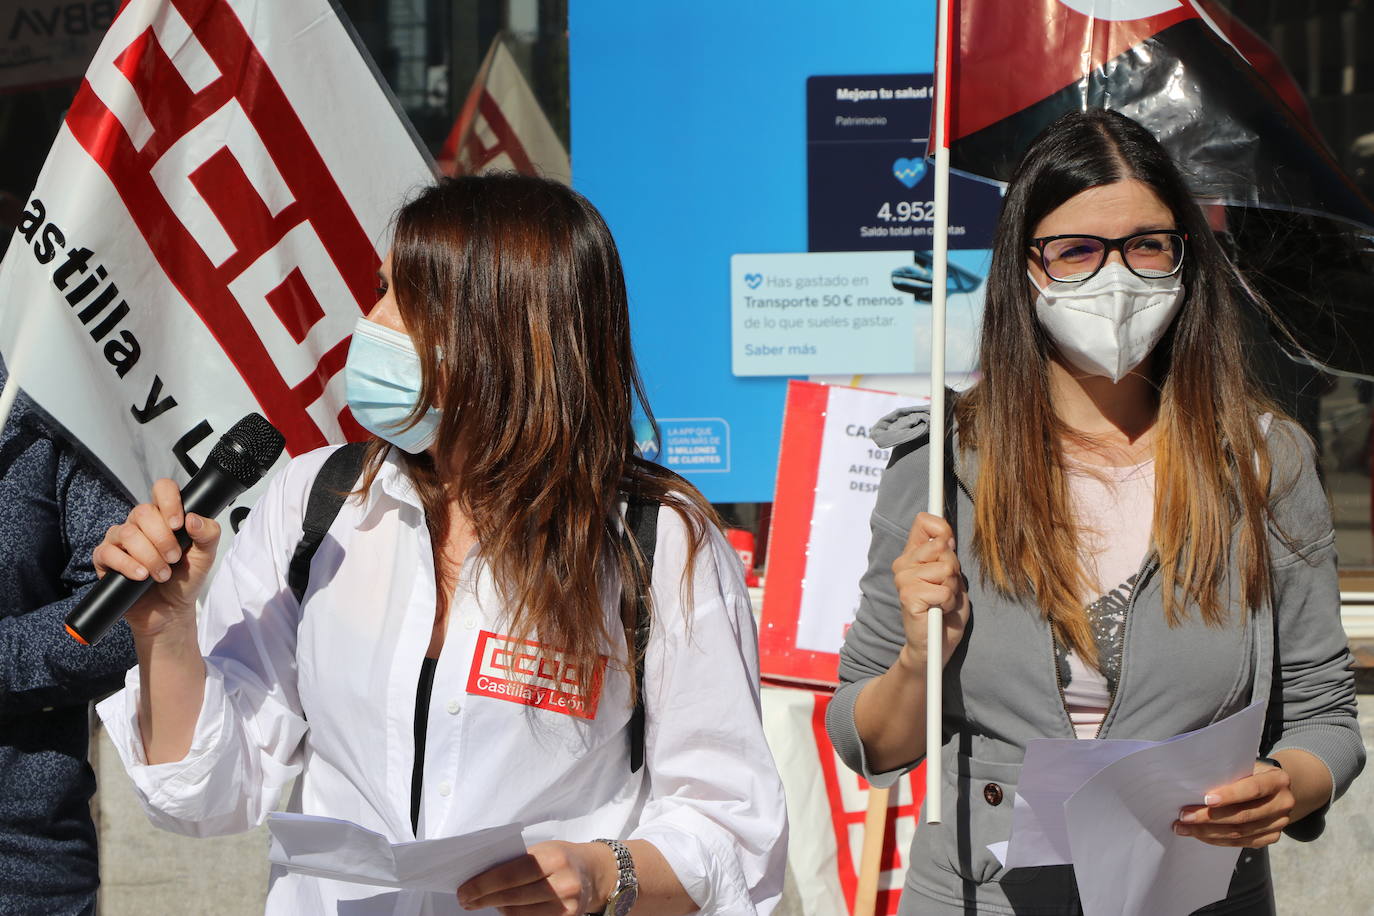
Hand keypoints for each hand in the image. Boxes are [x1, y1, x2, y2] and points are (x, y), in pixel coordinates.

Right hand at [92, 478, 220, 636]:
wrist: (170, 611)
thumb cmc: (185, 579)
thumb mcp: (205, 556)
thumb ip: (208, 534)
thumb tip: (193, 518)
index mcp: (164, 516)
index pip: (162, 489)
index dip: (169, 501)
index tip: (178, 524)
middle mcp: (140, 524)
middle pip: (143, 512)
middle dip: (162, 539)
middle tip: (174, 559)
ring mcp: (120, 540)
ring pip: (127, 533)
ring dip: (149, 556)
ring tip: (161, 574)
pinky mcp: (105, 559)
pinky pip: (108, 552)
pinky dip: (128, 565)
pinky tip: (141, 576)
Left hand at [457, 840, 615, 913]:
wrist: (596, 873)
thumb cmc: (563, 857)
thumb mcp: (544, 850)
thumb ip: (518, 862)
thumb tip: (482, 876)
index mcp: (553, 858)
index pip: (511, 873)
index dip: (484, 884)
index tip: (464, 890)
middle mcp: (563, 883)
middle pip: (513, 897)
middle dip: (484, 899)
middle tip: (466, 901)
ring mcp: (567, 905)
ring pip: (519, 914)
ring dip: (498, 909)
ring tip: (486, 902)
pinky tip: (505, 909)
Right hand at [893, 512, 969, 671]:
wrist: (936, 645)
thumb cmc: (946, 612)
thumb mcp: (952, 577)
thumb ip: (948, 556)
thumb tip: (945, 539)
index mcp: (912, 555)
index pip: (924, 522)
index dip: (942, 529)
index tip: (949, 546)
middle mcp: (903, 565)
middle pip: (941, 547)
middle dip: (953, 569)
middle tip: (947, 588)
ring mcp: (903, 580)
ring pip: (945, 569)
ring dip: (952, 589)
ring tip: (943, 601)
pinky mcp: (908, 597)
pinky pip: (944, 590)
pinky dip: (949, 602)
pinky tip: (939, 610)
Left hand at [1173, 760, 1294, 847]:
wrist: (1275, 788)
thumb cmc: (1250, 772)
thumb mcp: (1245, 765)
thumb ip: (1228, 774)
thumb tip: (1192, 787)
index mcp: (1278, 780)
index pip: (1253, 789)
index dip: (1230, 795)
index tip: (1206, 799)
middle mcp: (1283, 803)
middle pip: (1244, 815)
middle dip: (1209, 817)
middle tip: (1184, 816)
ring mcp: (1280, 823)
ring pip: (1241, 832)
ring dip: (1208, 832)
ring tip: (1183, 828)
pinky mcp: (1272, 836)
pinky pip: (1243, 843)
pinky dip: (1218, 840)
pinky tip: (1200, 835)